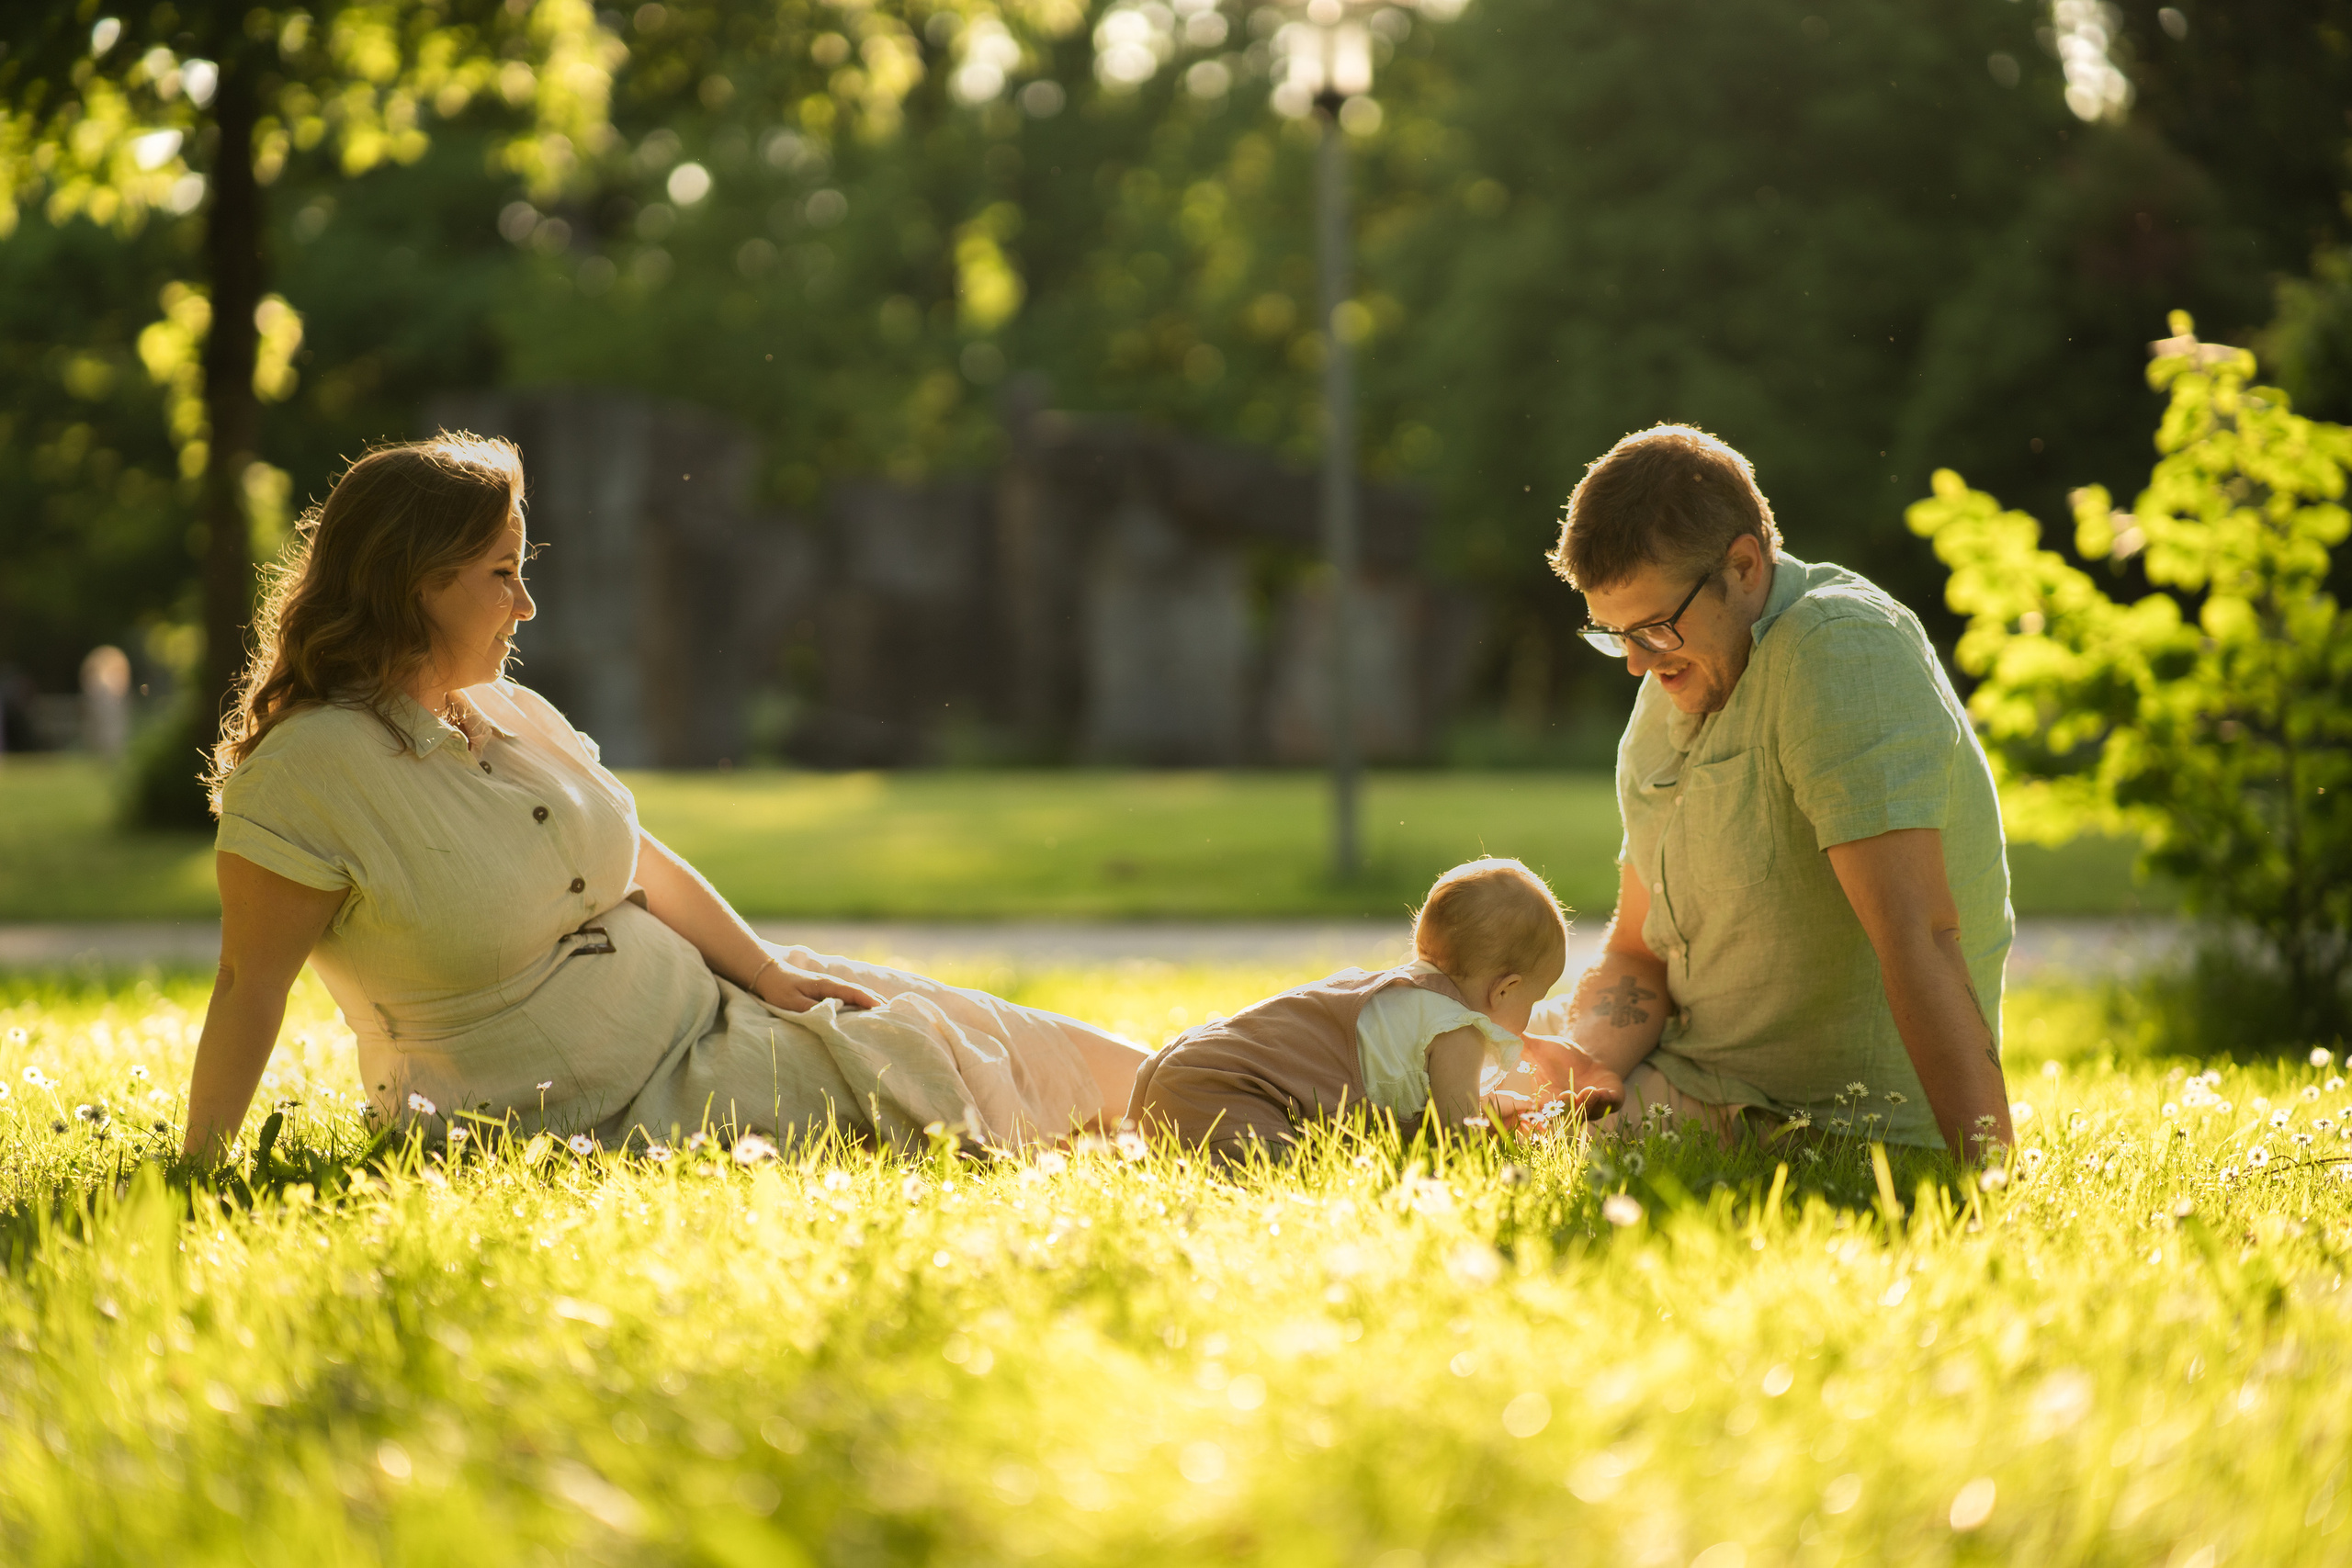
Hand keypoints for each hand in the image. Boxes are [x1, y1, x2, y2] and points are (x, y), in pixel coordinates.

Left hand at [754, 963, 879, 1013]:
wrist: (767, 975)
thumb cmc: (779, 990)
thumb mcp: (793, 1003)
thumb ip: (813, 1011)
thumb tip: (835, 1018)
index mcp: (828, 986)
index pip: (855, 993)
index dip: (871, 1002)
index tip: (886, 1012)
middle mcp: (833, 985)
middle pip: (861, 994)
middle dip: (878, 1003)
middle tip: (896, 1017)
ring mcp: (831, 988)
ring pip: (857, 996)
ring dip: (872, 1004)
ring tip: (887, 1017)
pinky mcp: (827, 993)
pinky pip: (849, 999)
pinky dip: (861, 1005)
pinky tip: (866, 1013)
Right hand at [1519, 1035, 1624, 1113]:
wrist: (1589, 1062)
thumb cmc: (1559, 1058)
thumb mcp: (1539, 1048)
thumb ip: (1522, 1043)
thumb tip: (1496, 1026)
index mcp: (1548, 1100)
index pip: (1543, 1111)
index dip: (1544, 1110)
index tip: (1542, 1102)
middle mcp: (1569, 1108)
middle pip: (1567, 1114)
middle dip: (1568, 1106)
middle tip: (1568, 1095)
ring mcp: (1590, 1107)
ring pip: (1589, 1111)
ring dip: (1589, 1104)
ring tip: (1590, 1091)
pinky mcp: (1609, 1100)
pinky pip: (1610, 1104)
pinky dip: (1607, 1100)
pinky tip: (1604, 1092)